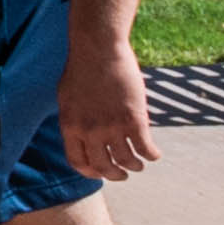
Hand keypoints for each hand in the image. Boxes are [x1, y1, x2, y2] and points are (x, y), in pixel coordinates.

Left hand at [61, 41, 159, 183]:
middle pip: (104, 167)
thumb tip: (83, 136)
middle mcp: (90, 132)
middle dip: (115, 175)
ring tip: (139, 164)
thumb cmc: (82, 69)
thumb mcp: (68, 98)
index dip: (91, 172)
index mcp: (70, 127)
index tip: (101, 173)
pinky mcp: (134, 120)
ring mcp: (112, 128)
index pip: (78, 162)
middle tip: (123, 175)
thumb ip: (75, 120)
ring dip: (135, 166)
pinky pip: (146, 148)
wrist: (98, 50)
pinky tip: (155, 154)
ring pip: (127, 161)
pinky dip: (152, 155)